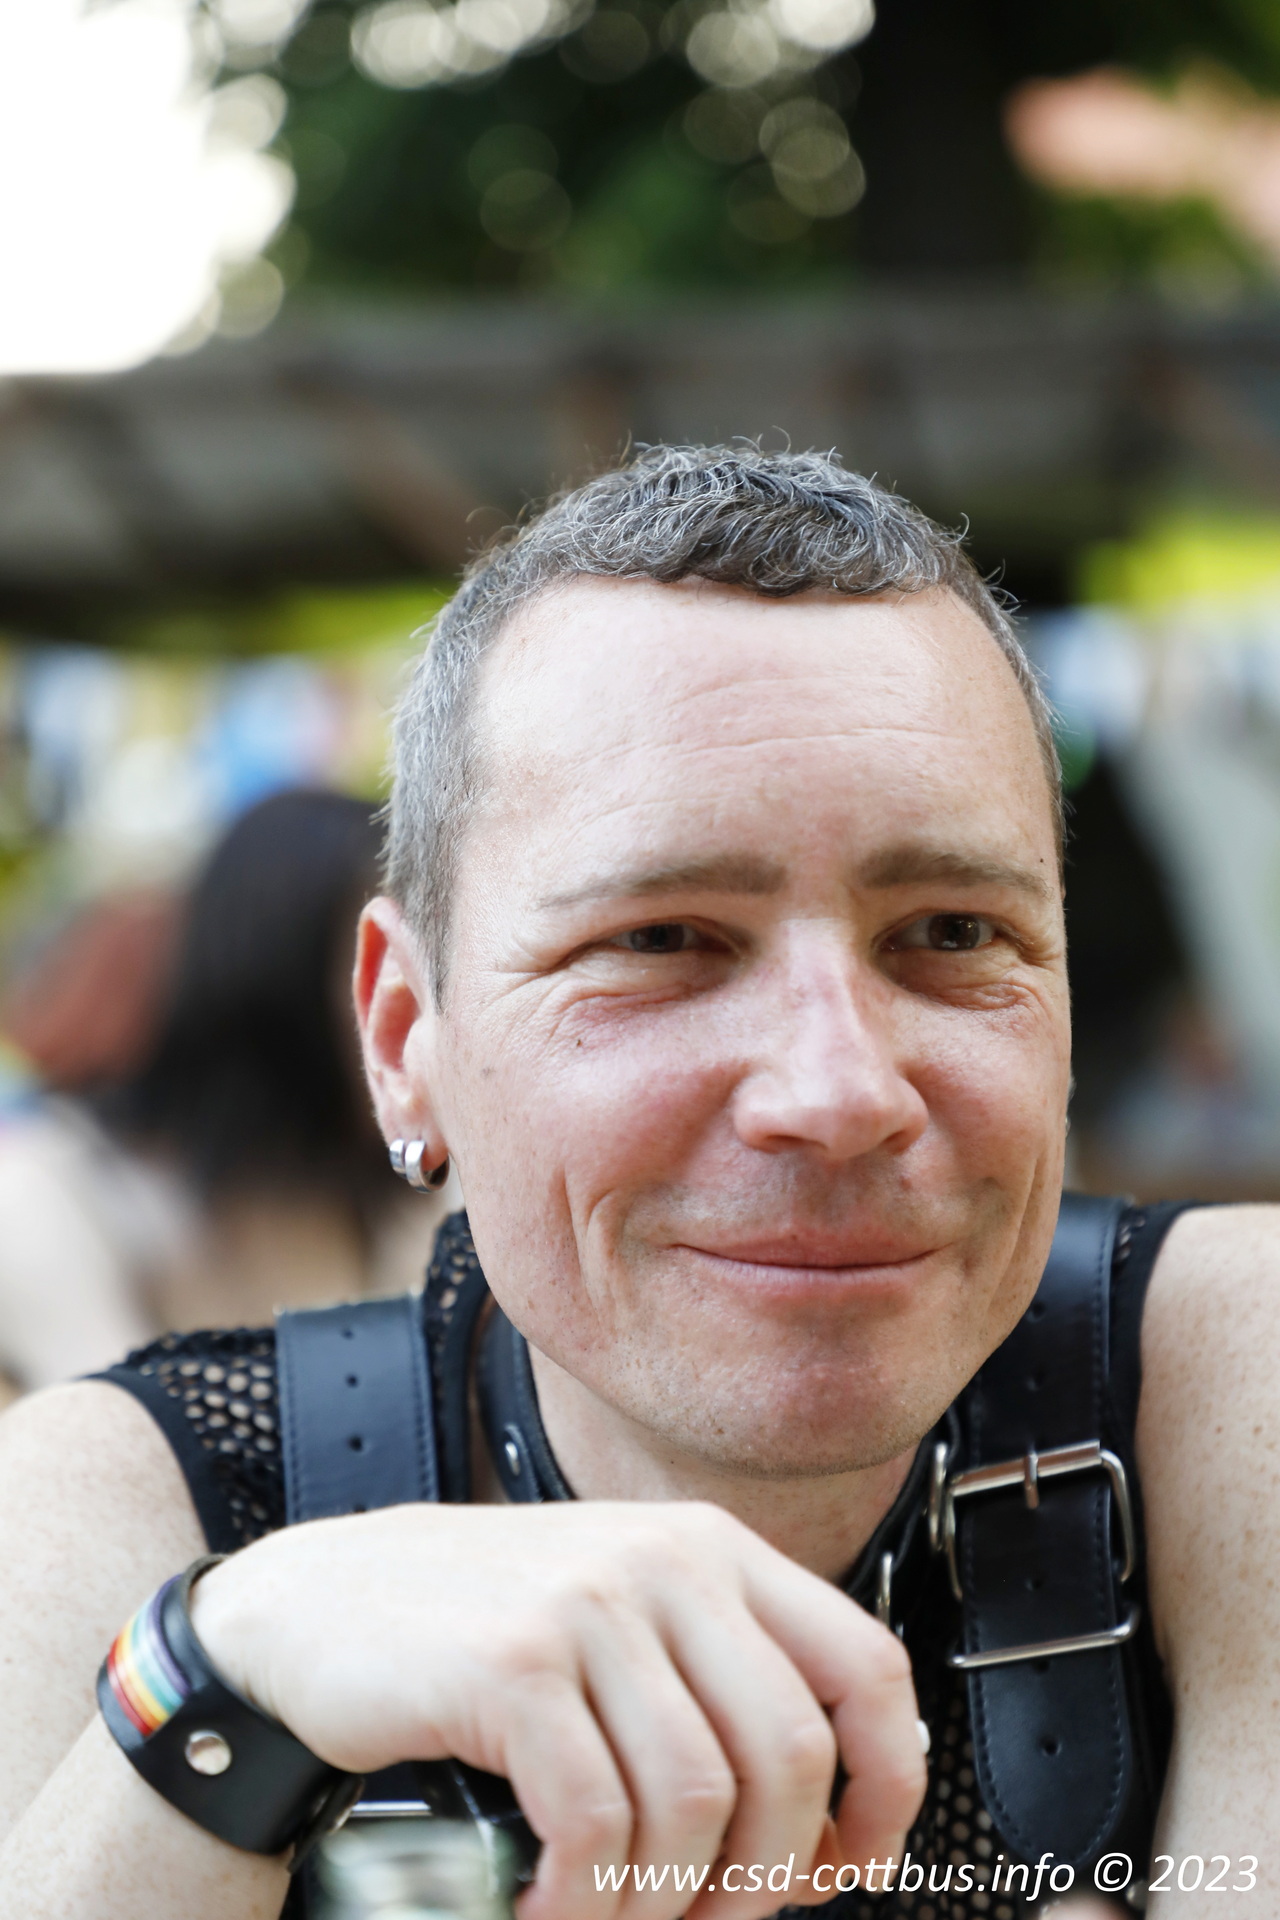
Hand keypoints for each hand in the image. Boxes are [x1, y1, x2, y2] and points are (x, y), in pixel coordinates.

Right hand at [191, 1502, 924, 1919]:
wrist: (309, 1611)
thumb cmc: (473, 1635)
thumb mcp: (617, 1624)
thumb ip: (714, 1689)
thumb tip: (825, 1836)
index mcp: (711, 1549)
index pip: (865, 1665)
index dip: (885, 1784)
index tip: (855, 1865)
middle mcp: (665, 1561)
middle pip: (789, 1754)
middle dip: (767, 1875)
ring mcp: (588, 1606)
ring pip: (698, 1802)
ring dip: (665, 1905)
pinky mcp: (514, 1663)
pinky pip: (597, 1823)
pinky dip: (585, 1903)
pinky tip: (548, 1914)